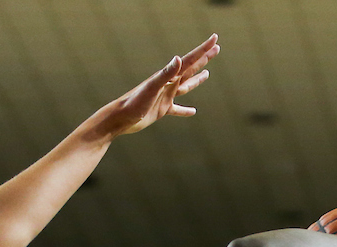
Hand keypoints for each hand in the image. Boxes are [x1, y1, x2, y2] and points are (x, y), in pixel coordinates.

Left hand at [91, 34, 219, 138]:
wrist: (120, 118)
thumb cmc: (134, 102)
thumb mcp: (152, 87)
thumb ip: (166, 73)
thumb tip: (179, 58)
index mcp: (168, 76)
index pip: (190, 60)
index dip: (204, 49)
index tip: (215, 38)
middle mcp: (168, 83)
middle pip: (191, 69)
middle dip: (204, 58)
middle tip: (216, 48)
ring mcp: (165, 96)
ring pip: (185, 86)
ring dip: (196, 80)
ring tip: (207, 73)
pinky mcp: (161, 109)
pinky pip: (177, 109)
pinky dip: (185, 110)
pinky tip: (193, 112)